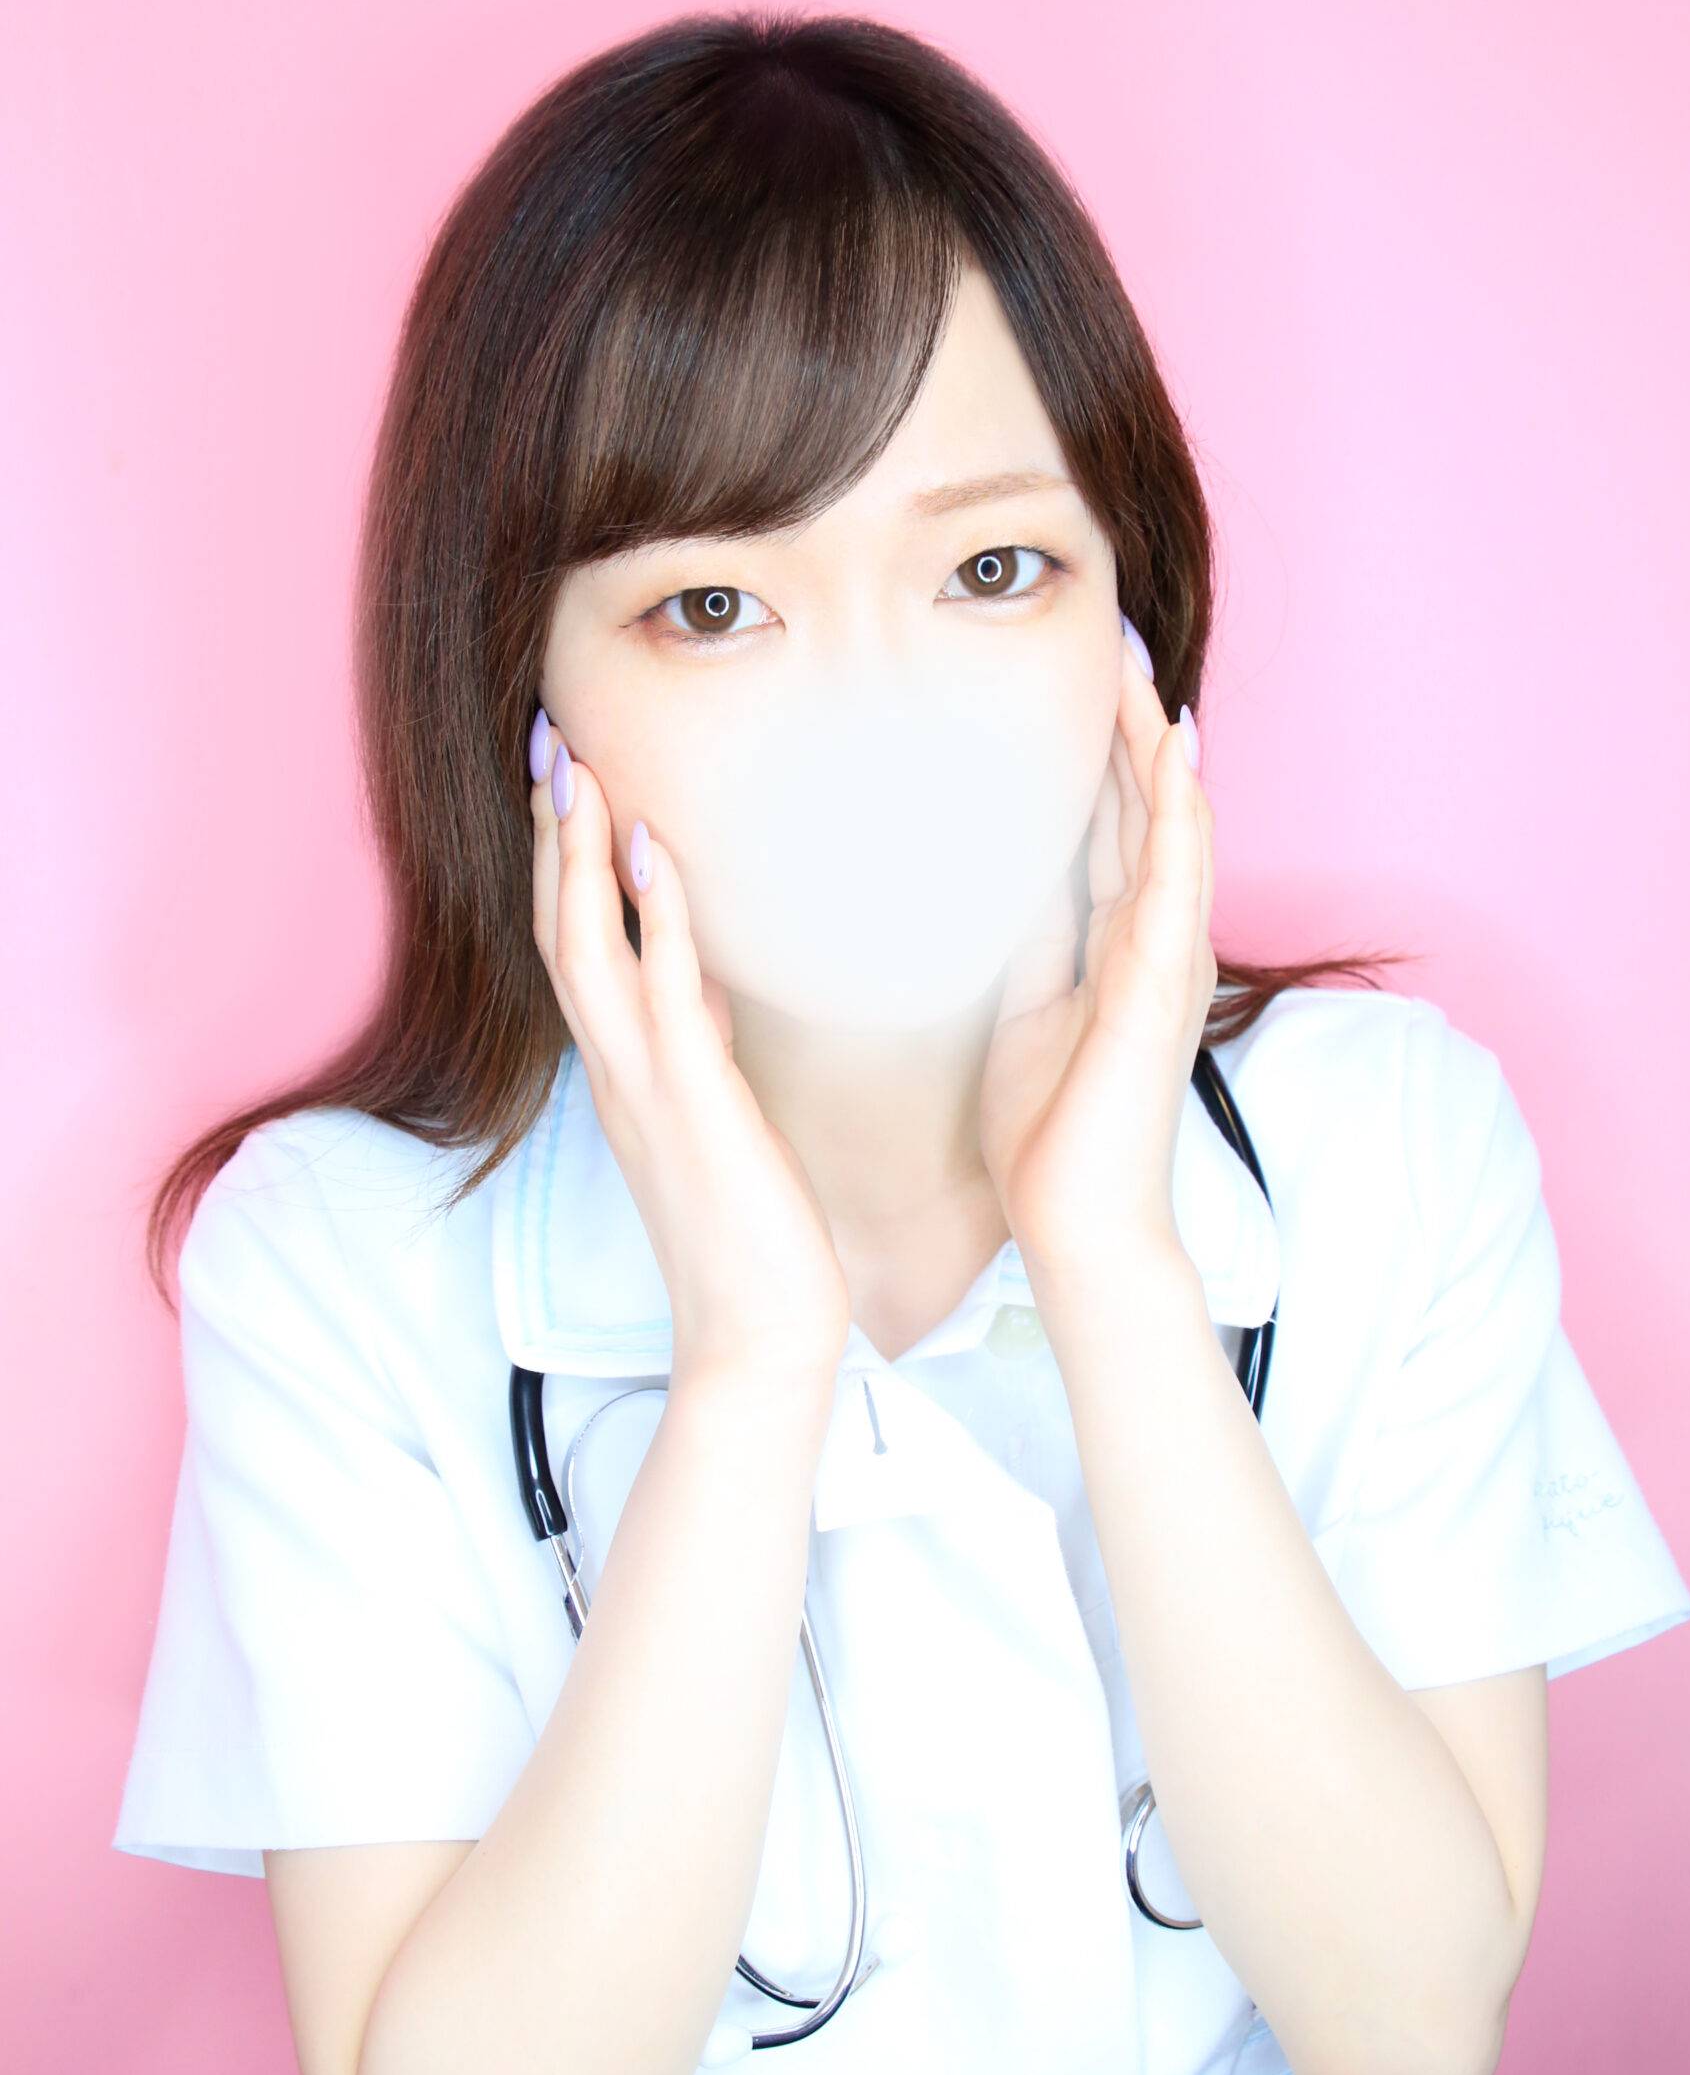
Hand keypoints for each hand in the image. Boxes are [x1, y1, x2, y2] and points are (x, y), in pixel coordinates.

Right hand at [529, 720, 851, 1384]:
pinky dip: (656, 916)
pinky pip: (666, 993)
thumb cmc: (750, 1235)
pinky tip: (653, 849)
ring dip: (576, 853)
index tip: (558, 776)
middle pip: (557, 929)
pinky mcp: (693, 1106)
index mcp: (622, 1074)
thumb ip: (699, 1050)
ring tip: (575, 766)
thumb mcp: (718, 1120)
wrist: (760, 1336)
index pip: (572, 946)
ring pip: (588, 948)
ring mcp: (645, 1088)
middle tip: (545, 738)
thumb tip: (703, 987)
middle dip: (546, 833)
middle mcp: (616, 1072)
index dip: (557, 861)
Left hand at [977, 636, 1216, 1287]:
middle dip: (1126, 722)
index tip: (1072, 672)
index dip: (1092, 749)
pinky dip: (1176, 807)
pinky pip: (1176, 876)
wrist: (1079, 1226)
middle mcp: (1150, 939)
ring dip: (1154, 740)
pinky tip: (1173, 746)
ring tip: (1140, 660)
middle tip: (1110, 632)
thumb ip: (1019, 943)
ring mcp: (1166, 958)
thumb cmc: (1048, 1136)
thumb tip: (981, 879)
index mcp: (1111, 945)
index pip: (1104, 824)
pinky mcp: (1165, 984)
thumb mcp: (1016, 1013)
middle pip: (1138, 806)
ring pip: (1166, 822)